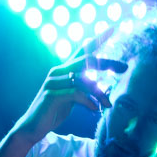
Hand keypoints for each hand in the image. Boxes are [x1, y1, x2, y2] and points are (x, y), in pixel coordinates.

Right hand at [13, 28, 126, 142]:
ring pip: (83, 79)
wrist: (32, 128)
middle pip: (87, 60)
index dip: (97, 40)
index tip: (112, 29)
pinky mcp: (51, 95)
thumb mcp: (72, 100)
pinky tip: (94, 109)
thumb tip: (101, 92)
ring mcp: (53, 82)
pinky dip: (88, 101)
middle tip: (124, 67)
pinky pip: (75, 93)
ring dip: (99, 92)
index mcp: (63, 70)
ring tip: (108, 104)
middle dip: (107, 63)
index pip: (82, 51)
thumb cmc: (53, 113)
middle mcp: (58, 72)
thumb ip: (83, 91)